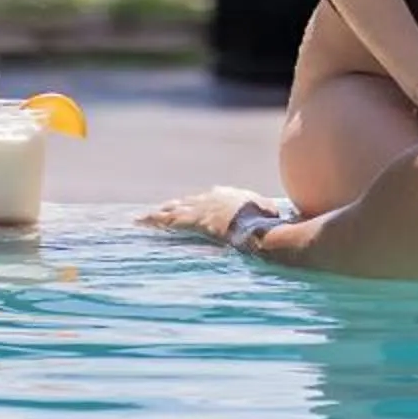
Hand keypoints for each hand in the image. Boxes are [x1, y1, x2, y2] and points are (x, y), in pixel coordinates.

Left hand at [140, 187, 269, 242]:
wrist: (256, 222)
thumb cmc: (266, 220)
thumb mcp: (268, 214)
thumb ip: (266, 214)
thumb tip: (276, 216)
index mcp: (227, 196)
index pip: (205, 201)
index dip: (194, 207)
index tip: (186, 211)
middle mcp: (210, 198)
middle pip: (186, 203)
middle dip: (172, 209)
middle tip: (158, 213)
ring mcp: (200, 207)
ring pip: (173, 210)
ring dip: (158, 215)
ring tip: (142, 219)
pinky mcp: (191, 219)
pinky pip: (168, 220)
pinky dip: (153, 221)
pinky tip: (141, 222)